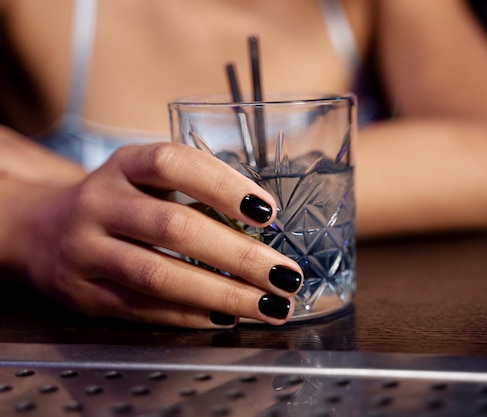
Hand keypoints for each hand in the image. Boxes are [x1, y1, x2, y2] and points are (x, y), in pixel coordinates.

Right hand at [18, 142, 302, 327]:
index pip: (174, 164)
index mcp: (124, 165)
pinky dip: (189, 315)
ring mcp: (85, 250)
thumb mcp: (144, 179)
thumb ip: (193, 191)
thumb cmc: (117, 201)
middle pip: (174, 227)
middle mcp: (100, 203)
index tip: (268, 212)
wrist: (41, 230)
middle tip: (284, 275)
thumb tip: (263, 222)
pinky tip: (224, 317)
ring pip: (159, 275)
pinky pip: (142, 308)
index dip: (223, 186)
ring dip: (221, 293)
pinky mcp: (83, 294)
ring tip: (266, 304)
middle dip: (238, 256)